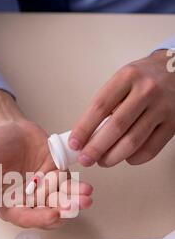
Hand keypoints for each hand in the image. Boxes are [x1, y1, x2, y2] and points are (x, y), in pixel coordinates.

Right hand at [0, 90, 92, 228]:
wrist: (6, 126)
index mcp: (7, 202)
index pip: (22, 216)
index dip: (37, 217)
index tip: (52, 215)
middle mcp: (26, 200)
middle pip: (46, 211)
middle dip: (62, 211)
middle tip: (76, 207)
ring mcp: (43, 188)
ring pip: (60, 200)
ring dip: (74, 202)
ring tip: (86, 198)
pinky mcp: (56, 176)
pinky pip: (68, 185)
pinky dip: (77, 188)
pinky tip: (86, 188)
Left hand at [69, 49, 174, 166]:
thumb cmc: (145, 78)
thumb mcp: (123, 80)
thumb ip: (106, 104)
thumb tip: (85, 136)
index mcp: (128, 77)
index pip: (100, 106)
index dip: (84, 128)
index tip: (74, 144)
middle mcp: (147, 90)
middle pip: (116, 127)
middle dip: (96, 148)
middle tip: (85, 159)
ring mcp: (162, 108)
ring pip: (133, 141)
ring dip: (113, 157)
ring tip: (102, 161)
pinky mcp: (174, 123)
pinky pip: (150, 149)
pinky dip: (134, 159)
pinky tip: (126, 157)